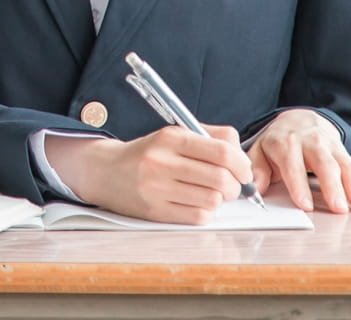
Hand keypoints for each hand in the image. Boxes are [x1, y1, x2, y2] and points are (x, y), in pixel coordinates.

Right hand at [50, 125, 252, 224]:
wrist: (106, 171)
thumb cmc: (148, 153)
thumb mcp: (173, 134)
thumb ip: (210, 136)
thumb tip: (240, 152)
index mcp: (170, 138)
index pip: (222, 152)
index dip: (242, 165)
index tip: (244, 171)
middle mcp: (162, 162)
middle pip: (221, 179)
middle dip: (236, 186)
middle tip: (232, 186)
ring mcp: (157, 188)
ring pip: (212, 200)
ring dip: (219, 199)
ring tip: (211, 193)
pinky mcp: (155, 211)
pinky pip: (198, 216)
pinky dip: (204, 211)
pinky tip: (196, 203)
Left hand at [246, 109, 350, 213]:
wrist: (299, 120)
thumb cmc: (278, 143)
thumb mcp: (260, 151)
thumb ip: (256, 170)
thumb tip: (254, 188)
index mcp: (286, 144)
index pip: (292, 165)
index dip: (298, 185)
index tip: (304, 205)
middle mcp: (311, 143)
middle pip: (324, 164)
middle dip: (332, 186)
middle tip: (338, 208)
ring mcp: (332, 147)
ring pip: (346, 165)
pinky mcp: (346, 153)